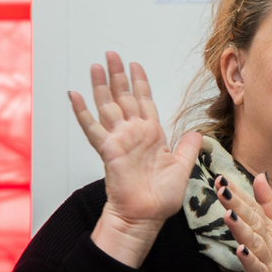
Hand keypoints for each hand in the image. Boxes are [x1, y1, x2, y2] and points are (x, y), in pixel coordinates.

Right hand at [70, 53, 200, 266]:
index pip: (144, 101)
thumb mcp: (182, 169)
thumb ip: (188, 148)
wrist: (145, 217)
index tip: (135, 65)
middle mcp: (133, 134)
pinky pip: (92, 128)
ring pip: (107, 106)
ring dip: (100, 86)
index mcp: (151, 135)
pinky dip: (82, 112)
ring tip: (95, 66)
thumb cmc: (160, 199)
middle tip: (111, 54)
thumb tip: (197, 133)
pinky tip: (75, 95)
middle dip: (117, 75)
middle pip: (123, 97)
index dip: (140, 82)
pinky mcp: (108, 150)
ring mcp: (119, 140)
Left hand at [217, 173, 271, 271]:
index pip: (253, 207)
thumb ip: (269, 202)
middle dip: (237, 205)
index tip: (221, 180)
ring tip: (229, 216)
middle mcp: (270, 241)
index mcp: (271, 228)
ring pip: (255, 242)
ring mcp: (270, 260)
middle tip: (223, 190)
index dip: (237, 194)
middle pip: (253, 221)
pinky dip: (250, 260)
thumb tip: (259, 176)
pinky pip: (259, 269)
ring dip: (242, 229)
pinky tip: (241, 251)